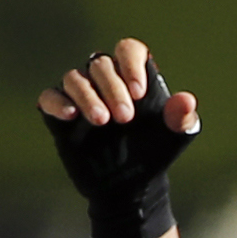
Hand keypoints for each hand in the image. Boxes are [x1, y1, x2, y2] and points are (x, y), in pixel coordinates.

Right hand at [37, 40, 200, 237]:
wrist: (130, 187)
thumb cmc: (153, 153)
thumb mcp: (173, 138)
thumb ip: (181, 118)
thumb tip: (186, 101)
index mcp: (133, 75)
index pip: (128, 50)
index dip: (131, 65)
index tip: (139, 93)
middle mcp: (104, 79)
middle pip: (100, 64)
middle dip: (112, 88)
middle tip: (125, 118)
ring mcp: (80, 95)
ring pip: (74, 77)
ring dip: (87, 95)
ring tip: (101, 121)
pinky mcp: (60, 114)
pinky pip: (50, 97)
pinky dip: (57, 102)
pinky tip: (70, 115)